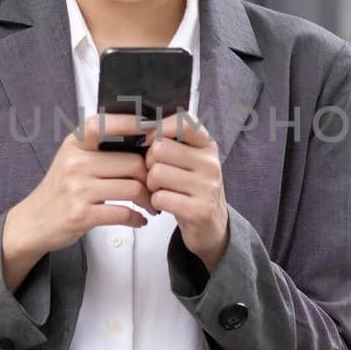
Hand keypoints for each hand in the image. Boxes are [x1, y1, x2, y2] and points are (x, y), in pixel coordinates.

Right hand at [9, 112, 157, 256]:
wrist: (34, 221)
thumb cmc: (61, 189)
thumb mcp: (72, 159)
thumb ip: (100, 148)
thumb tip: (144, 139)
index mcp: (74, 144)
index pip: (104, 124)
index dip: (132, 123)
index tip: (155, 129)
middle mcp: (75, 163)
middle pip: (132, 163)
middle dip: (151, 177)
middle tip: (157, 186)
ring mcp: (77, 190)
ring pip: (132, 188)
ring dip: (148, 199)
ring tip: (150, 204)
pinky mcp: (81, 215)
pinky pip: (123, 214)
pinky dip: (137, 218)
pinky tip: (139, 219)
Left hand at [143, 111, 229, 271]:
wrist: (211, 227)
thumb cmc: (191, 190)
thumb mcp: (190, 162)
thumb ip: (172, 143)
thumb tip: (139, 129)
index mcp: (208, 146)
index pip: (184, 122)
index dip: (160, 128)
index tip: (150, 140)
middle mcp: (211, 164)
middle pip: (161, 148)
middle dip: (148, 163)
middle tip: (154, 174)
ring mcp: (208, 187)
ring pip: (157, 173)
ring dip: (150, 184)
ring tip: (159, 190)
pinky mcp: (200, 210)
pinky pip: (161, 197)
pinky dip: (155, 201)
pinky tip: (164, 204)